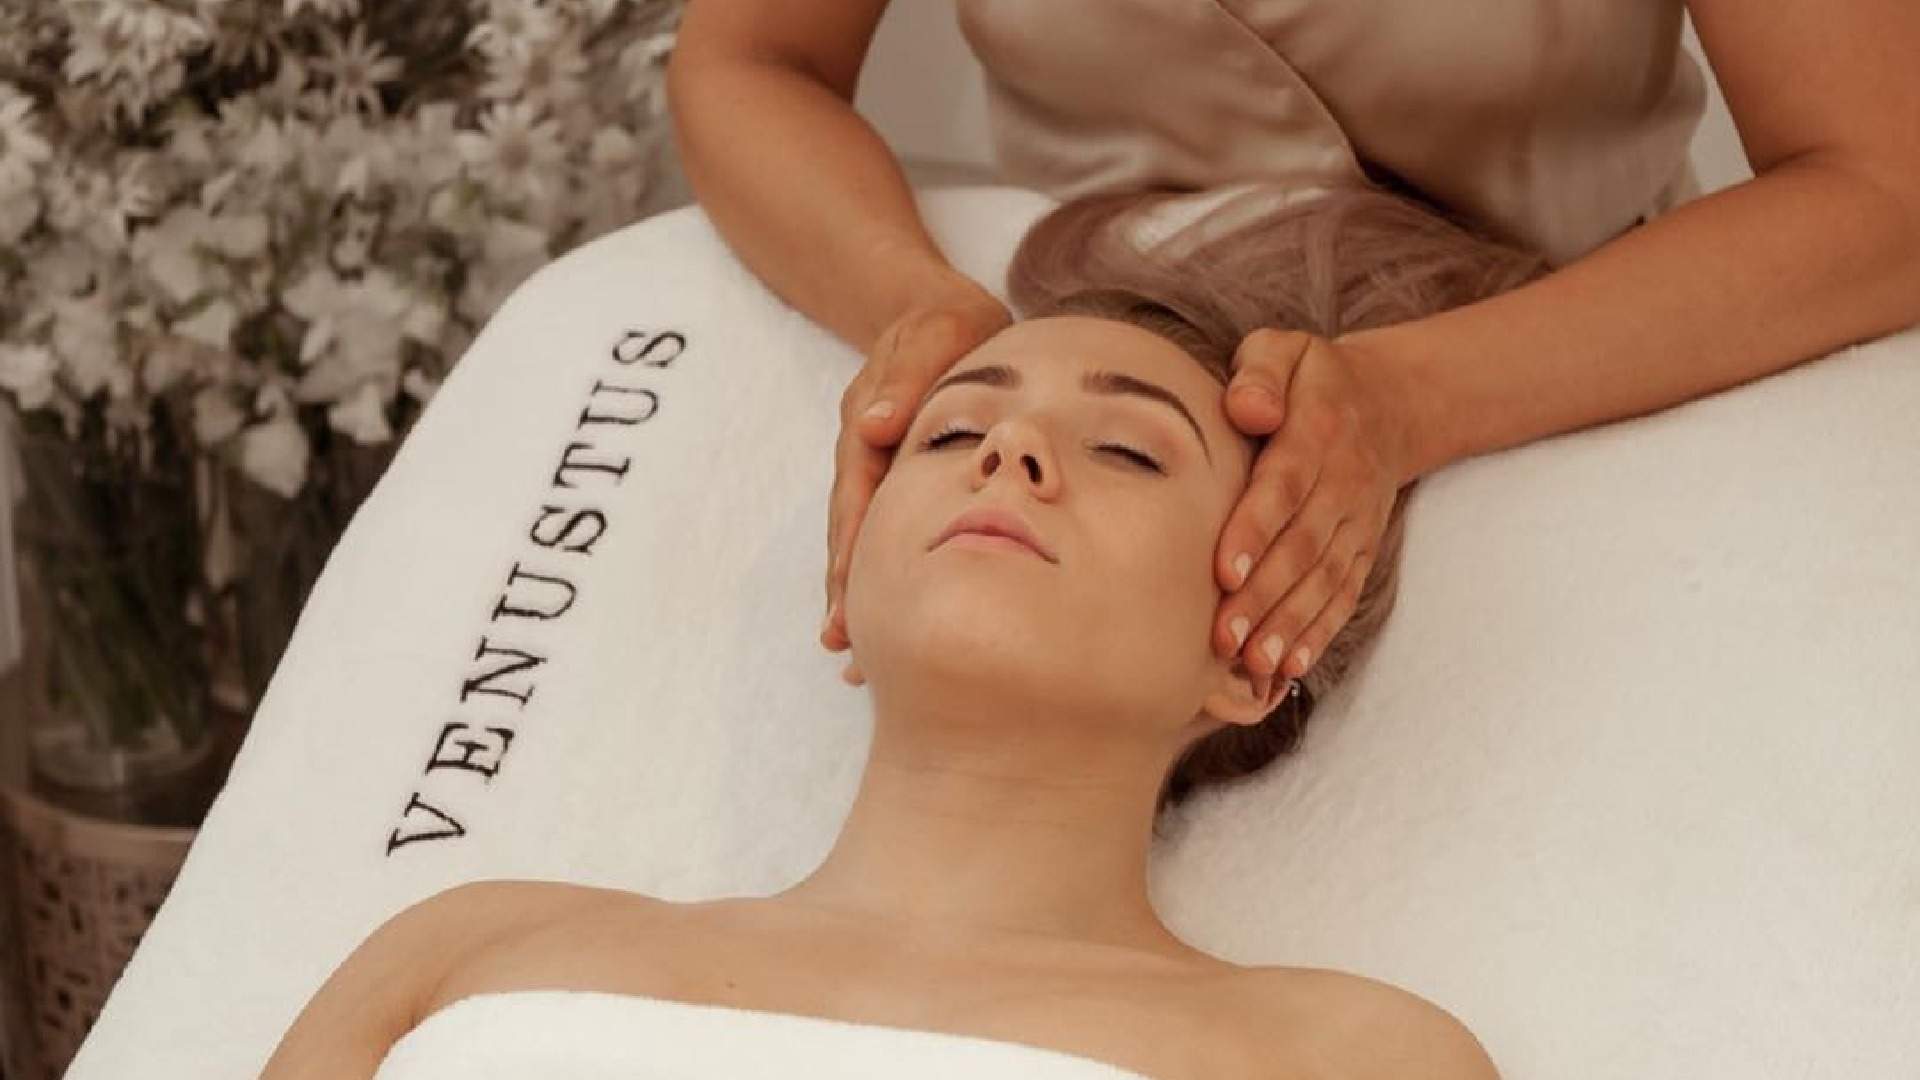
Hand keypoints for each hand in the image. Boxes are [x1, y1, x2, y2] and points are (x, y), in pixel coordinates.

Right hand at [823, 288, 1013, 684]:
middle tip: (845, 648)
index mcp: (866, 427)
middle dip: (845, 590)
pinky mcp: (897, 480)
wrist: (941, 315)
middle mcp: (862, 456)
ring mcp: (876, 471)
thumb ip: (903, 379)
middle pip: (849, 532)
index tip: (848, 595)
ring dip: (857, 596)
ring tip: (856, 660)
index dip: (851, 548)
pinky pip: (885, 534)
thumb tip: (872, 426)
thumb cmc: (943, 324)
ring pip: (863, 541)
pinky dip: (882, 576)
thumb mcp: (931, 335)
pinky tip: (887, 623)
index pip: (856, 497)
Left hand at [1211, 329, 1413, 695]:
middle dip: (1263, 596)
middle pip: (1302, 545)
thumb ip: (1261, 373)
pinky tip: (1290, 666)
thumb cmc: (1308, 378)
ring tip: (1253, 663)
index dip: (1256, 530)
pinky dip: (1319, 632)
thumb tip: (1248, 408)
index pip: (1284, 486)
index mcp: (1317, 431)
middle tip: (1223, 637)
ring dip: (1289, 625)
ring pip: (1323, 579)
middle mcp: (1343, 483)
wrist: (1389, 401)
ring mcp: (1357, 522)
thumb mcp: (1284, 350)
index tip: (1225, 570)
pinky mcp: (1361, 549)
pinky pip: (1343, 594)